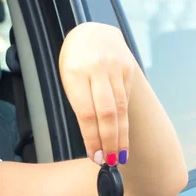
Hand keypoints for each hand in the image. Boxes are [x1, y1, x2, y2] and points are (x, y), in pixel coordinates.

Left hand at [59, 22, 135, 165]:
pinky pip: (126, 99)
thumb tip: (90, 135)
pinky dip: (125, 120)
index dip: (91, 138)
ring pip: (120, 108)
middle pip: (107, 113)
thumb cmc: (74, 61)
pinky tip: (123, 135)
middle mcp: (97, 70)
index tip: (95, 156)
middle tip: (111, 162)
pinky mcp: (128, 69)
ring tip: (120, 155)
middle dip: (109, 141)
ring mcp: (115, 68)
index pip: (85, 112)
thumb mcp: (67, 76)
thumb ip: (78, 100)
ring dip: (121, 135)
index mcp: (75, 73)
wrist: (93, 32)